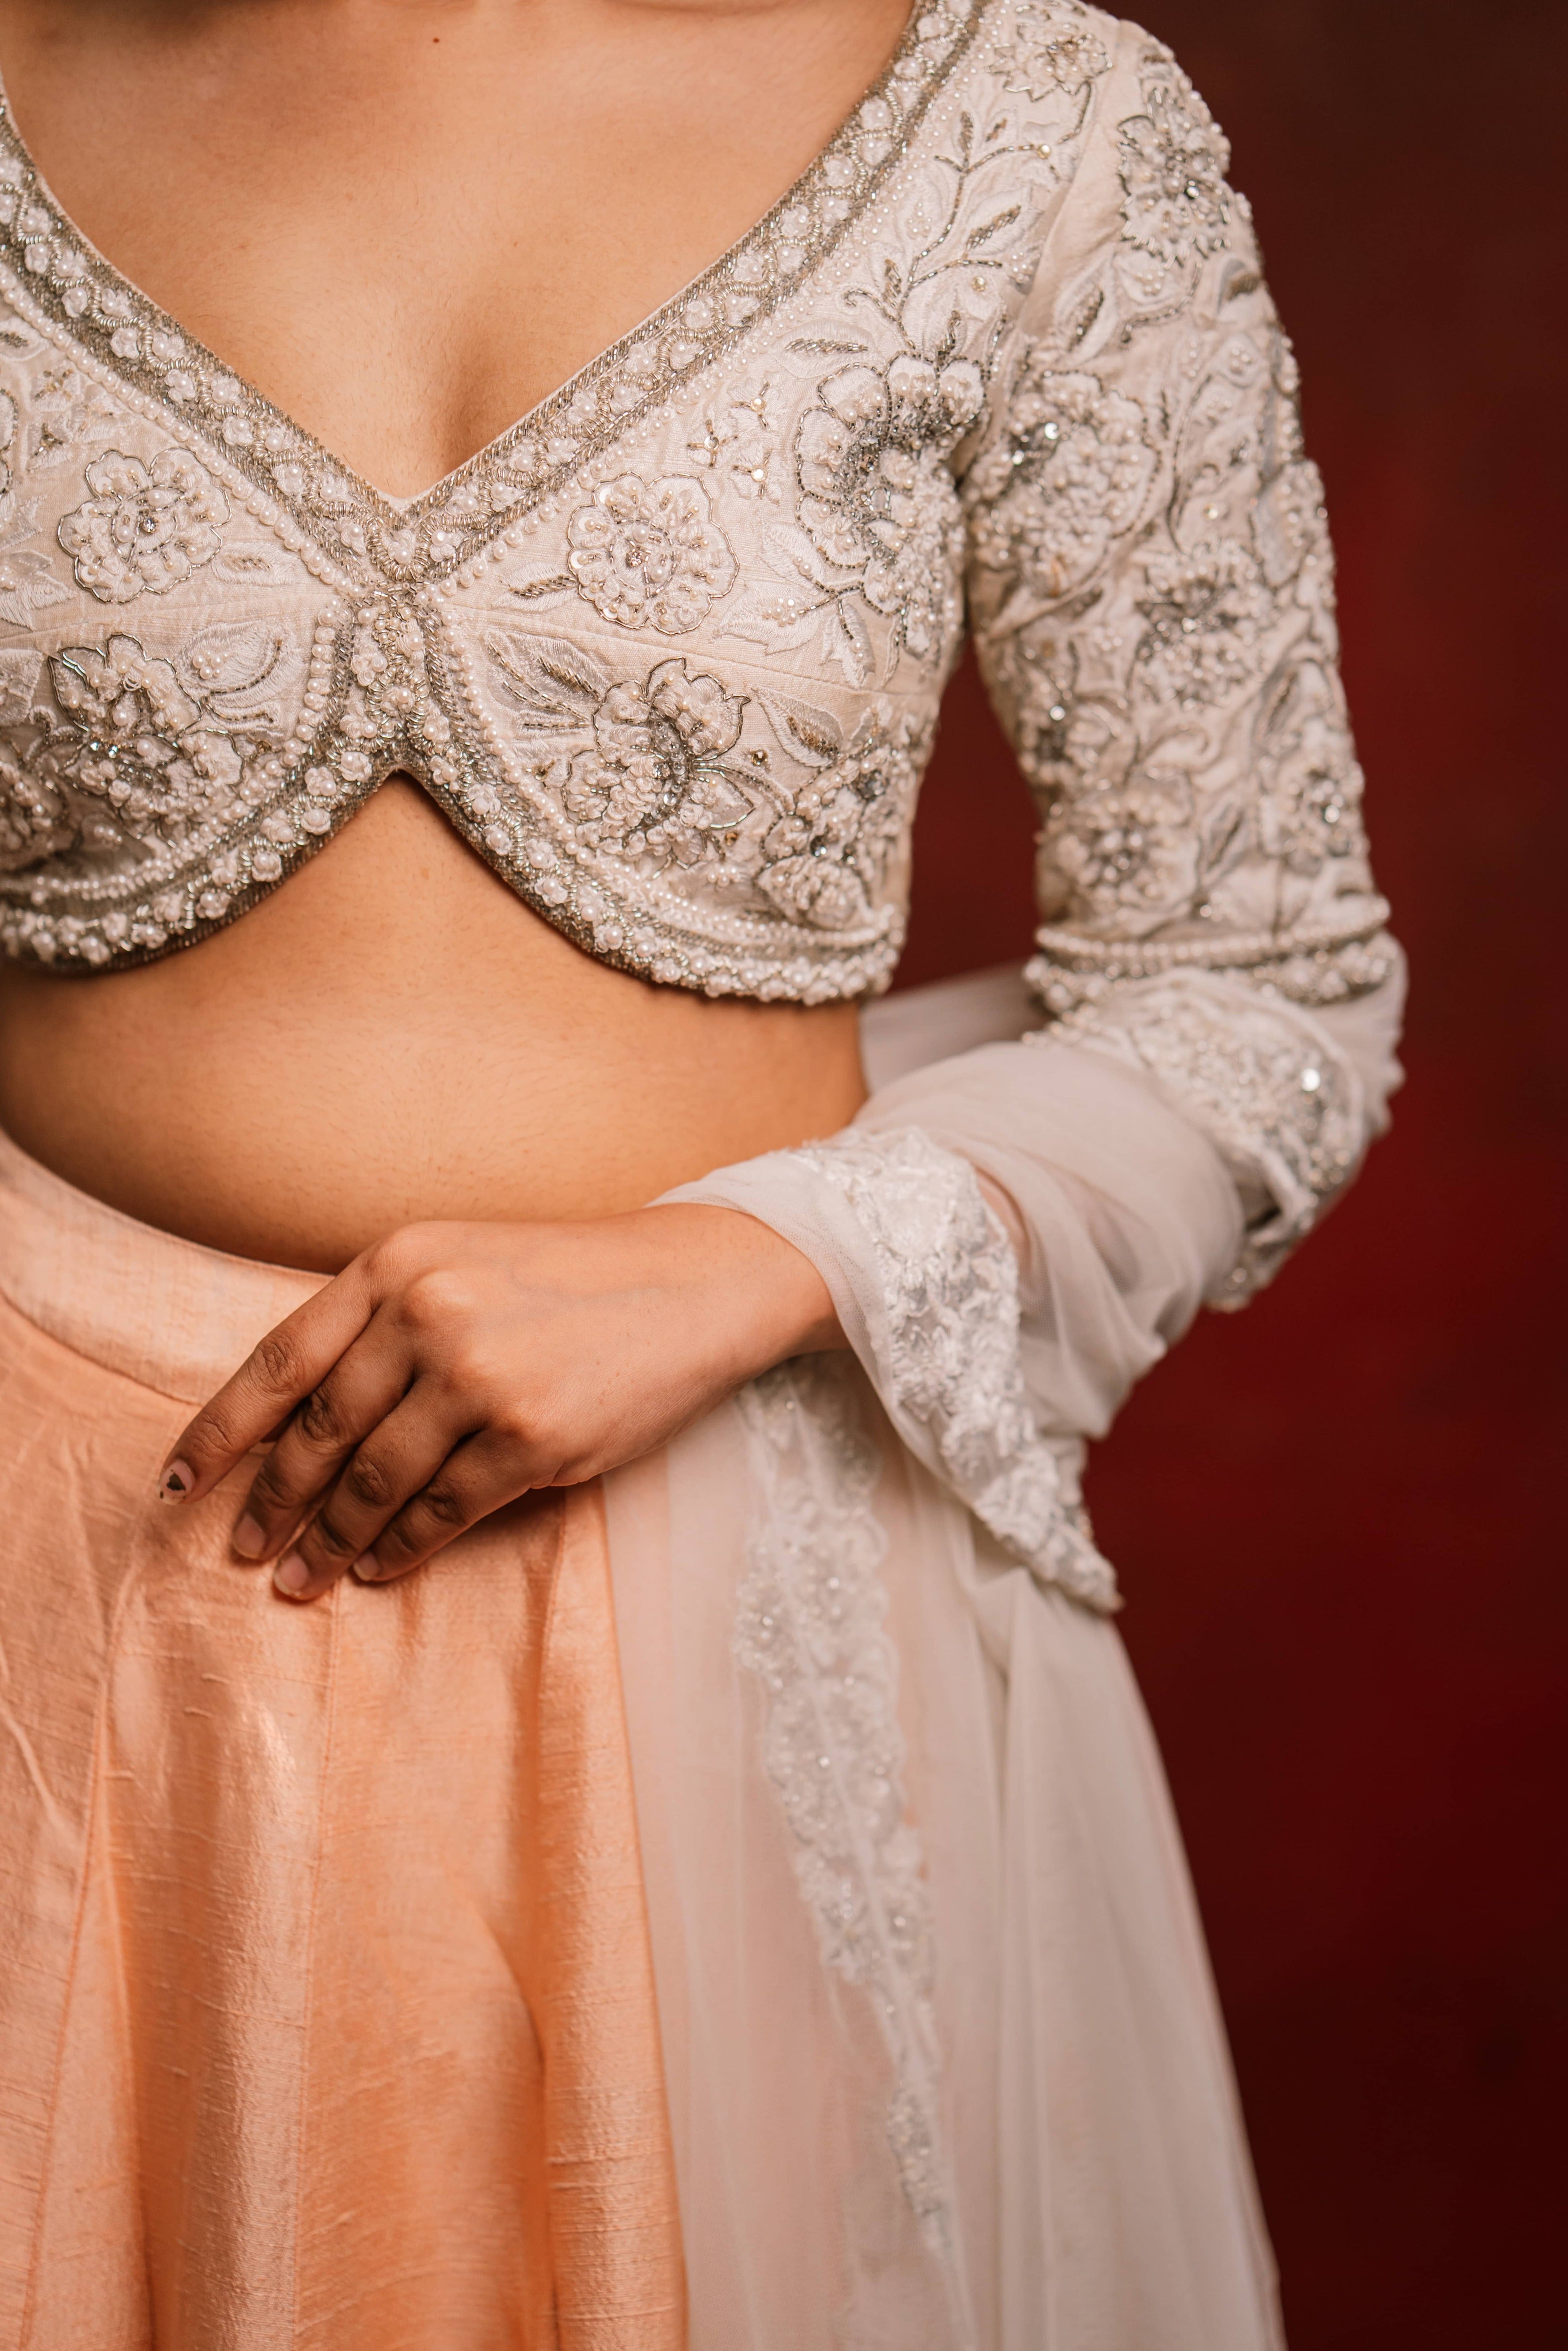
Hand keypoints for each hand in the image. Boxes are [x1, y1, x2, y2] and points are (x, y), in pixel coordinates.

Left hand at [156, 1206, 842, 1600]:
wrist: (691, 1285)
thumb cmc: (568, 1280)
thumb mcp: (460, 1262)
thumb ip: (380, 1322)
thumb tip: (294, 1423)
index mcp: (398, 1263)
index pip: (279, 1360)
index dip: (218, 1433)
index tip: (176, 1486)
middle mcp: (429, 1314)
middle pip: (319, 1433)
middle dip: (271, 1504)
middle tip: (245, 1551)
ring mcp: (480, 1377)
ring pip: (374, 1483)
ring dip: (328, 1542)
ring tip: (300, 1579)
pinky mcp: (530, 1438)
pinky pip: (440, 1512)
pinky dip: (399, 1549)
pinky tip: (378, 1568)